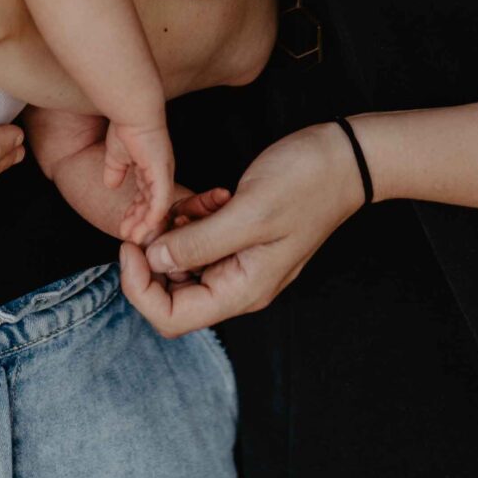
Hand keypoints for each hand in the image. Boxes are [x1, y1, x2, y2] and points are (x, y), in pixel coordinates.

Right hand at [107, 119, 176, 244]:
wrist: (132, 111)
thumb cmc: (126, 126)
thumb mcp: (116, 155)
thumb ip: (115, 170)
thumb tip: (110, 184)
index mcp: (151, 168)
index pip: (144, 196)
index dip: (135, 213)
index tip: (124, 226)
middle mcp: (160, 173)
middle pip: (152, 205)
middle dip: (139, 223)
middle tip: (129, 238)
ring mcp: (163, 173)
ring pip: (157, 207)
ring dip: (145, 224)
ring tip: (134, 237)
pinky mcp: (161, 171)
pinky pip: (160, 199)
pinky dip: (154, 214)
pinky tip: (146, 226)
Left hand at [117, 121, 367, 334]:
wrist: (345, 159)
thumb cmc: (307, 184)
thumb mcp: (250, 212)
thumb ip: (198, 243)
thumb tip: (153, 260)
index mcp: (242, 290)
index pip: (171, 318)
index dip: (139, 287)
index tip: (132, 244)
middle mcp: (238, 285)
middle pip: (170, 294)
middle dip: (156, 254)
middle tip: (161, 214)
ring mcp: (238, 264)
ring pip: (181, 263)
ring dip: (177, 231)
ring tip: (201, 200)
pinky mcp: (238, 240)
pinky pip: (198, 240)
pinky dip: (194, 217)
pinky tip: (214, 195)